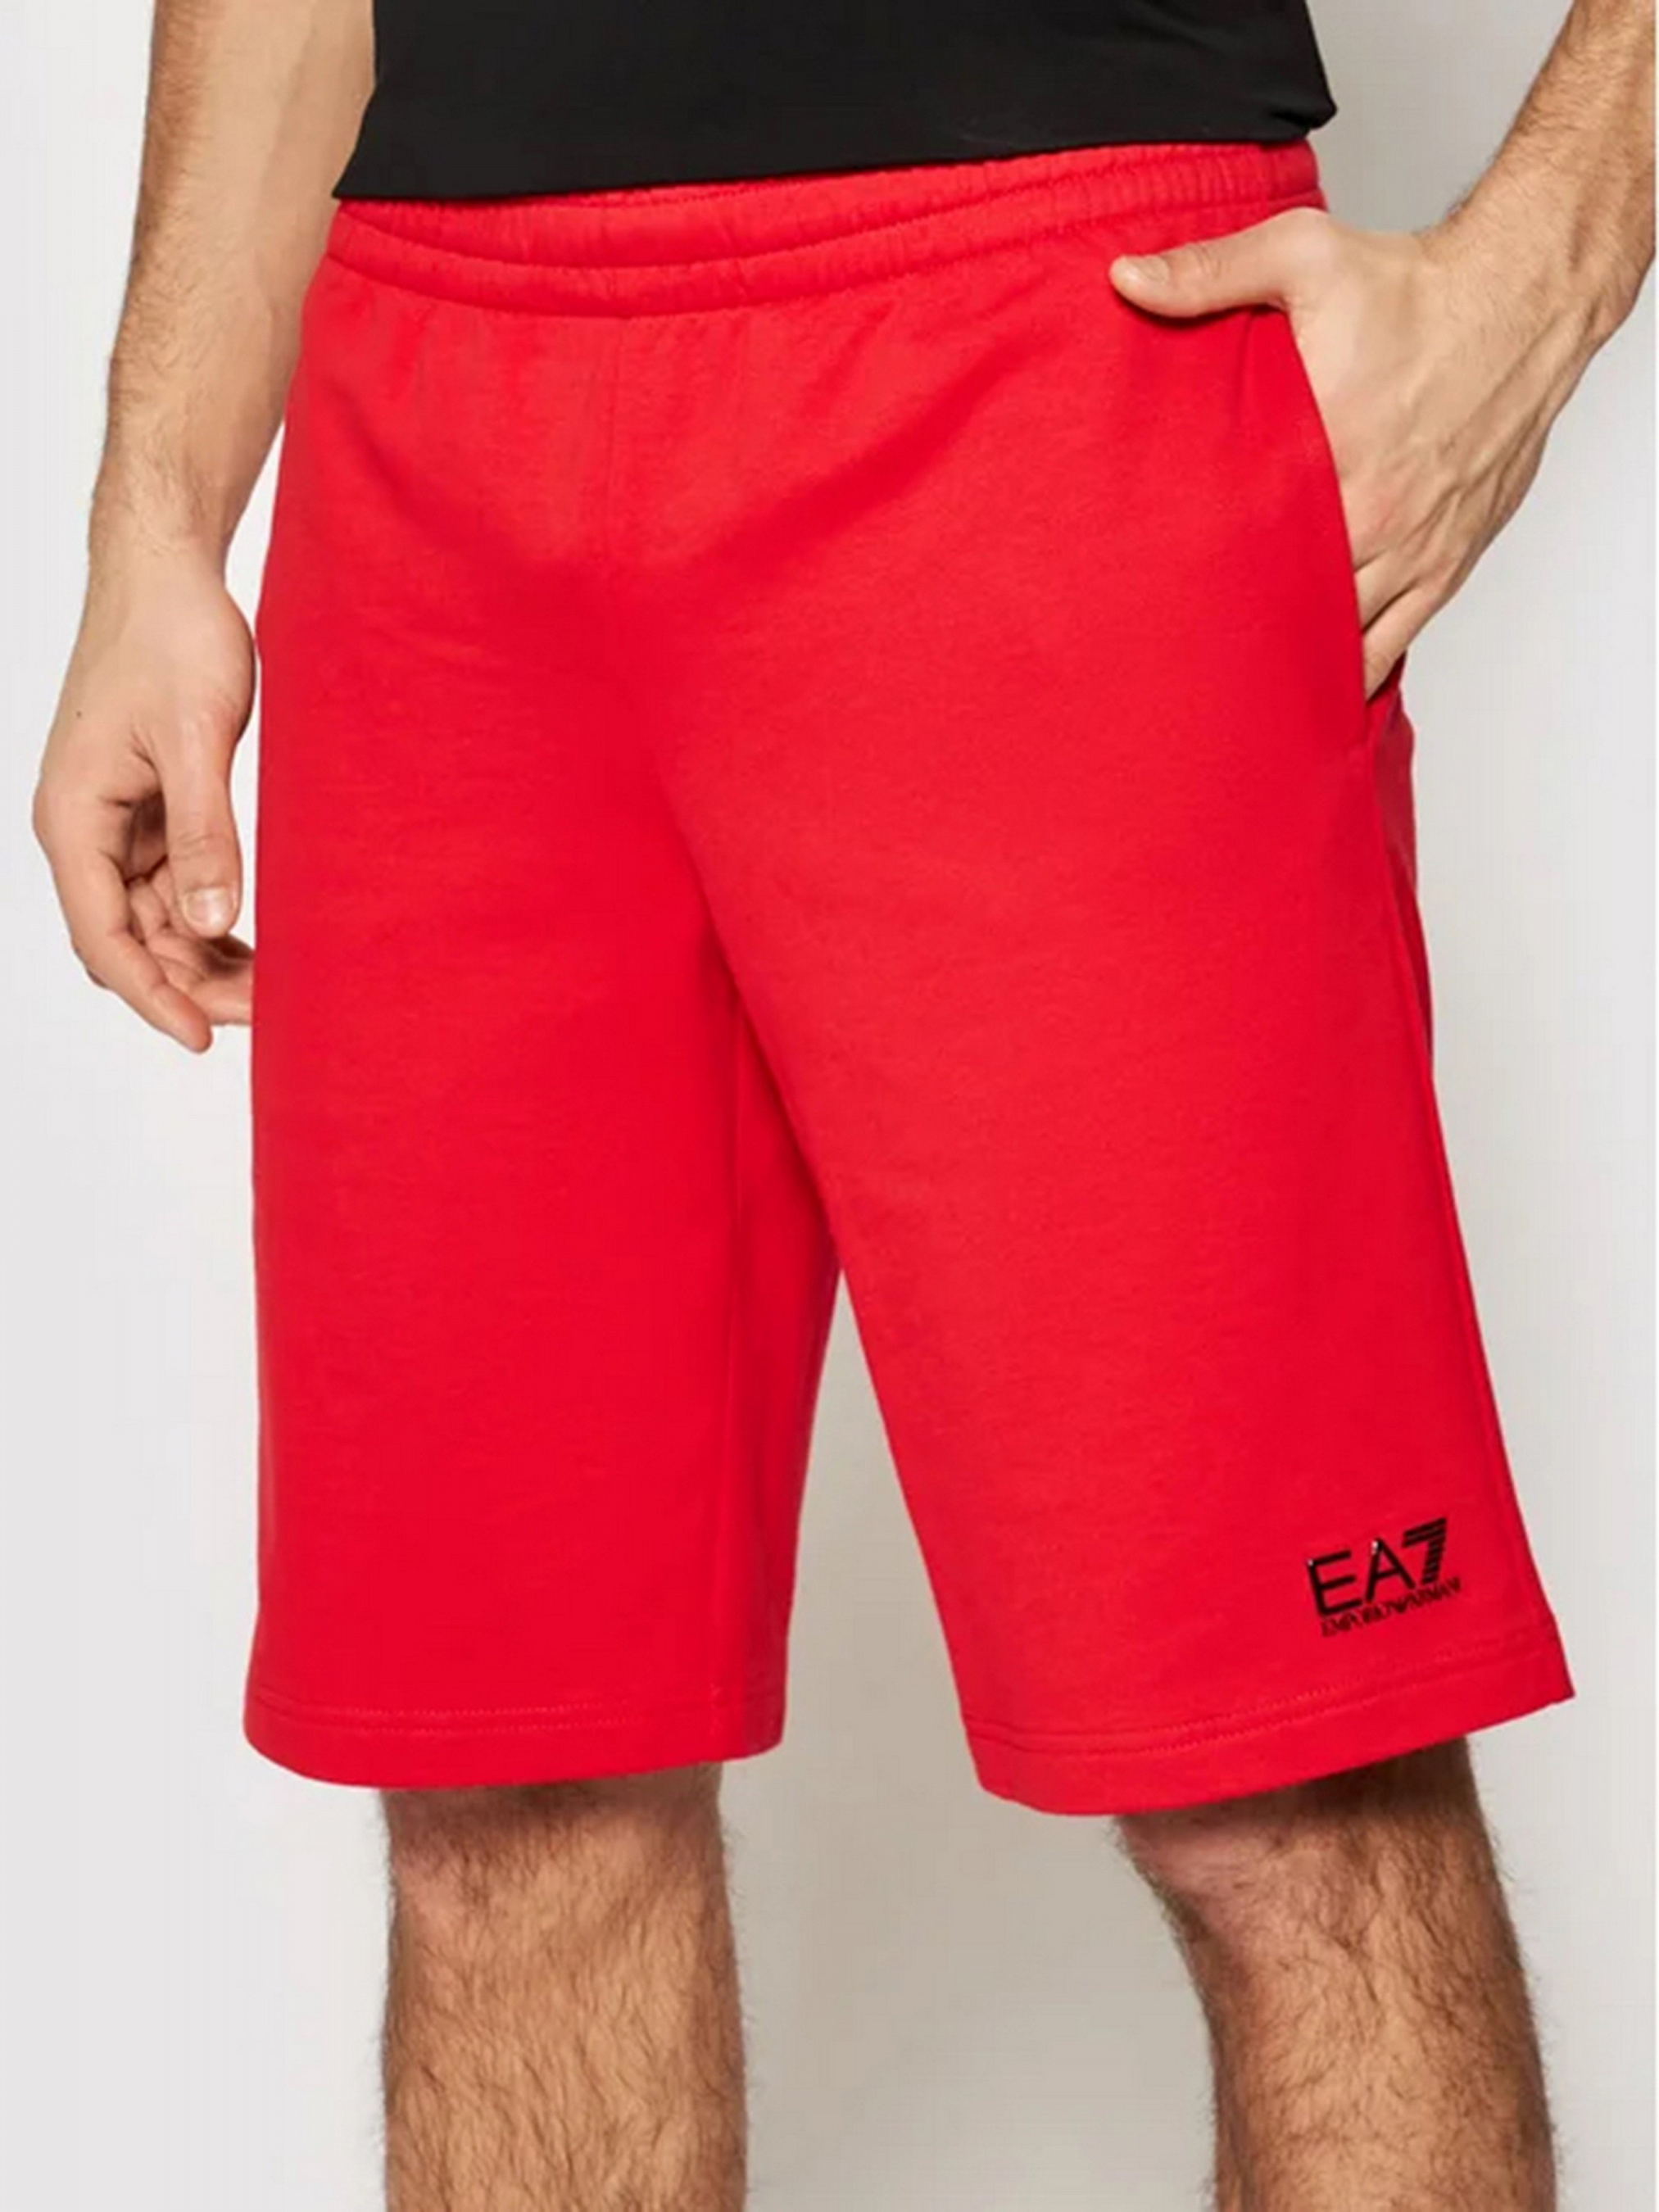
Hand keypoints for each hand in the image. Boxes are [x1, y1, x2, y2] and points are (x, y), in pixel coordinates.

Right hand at [34, 544, 254, 1049]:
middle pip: (132, 942)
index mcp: (73, 819)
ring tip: (280, 990)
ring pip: (159, 923)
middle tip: (271, 1016)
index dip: (154, 996)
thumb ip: (203, 835)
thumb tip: (210, 926)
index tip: (203, 1038)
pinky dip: (215, 921)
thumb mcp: (194, 739)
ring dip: (208, 960)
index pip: (105, 938)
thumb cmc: (171, 637)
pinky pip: (178, 889)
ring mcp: (119, 825)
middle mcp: (86, 831)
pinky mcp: (153, 811)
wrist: (168, 570)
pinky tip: (264, 946)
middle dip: (192, 985)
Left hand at [1110, 205, 1595, 695]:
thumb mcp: (1304, 256)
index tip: (1154, 598)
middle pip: (1288, 604)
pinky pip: (1395, 642)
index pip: (1246, 544)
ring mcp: (1413, 547)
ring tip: (1233, 680)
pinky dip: (1353, 670)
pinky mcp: (1448, 560)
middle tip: (1181, 652)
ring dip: (1291, 657)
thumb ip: (1209, 274)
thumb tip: (1125, 279)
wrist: (1522, 300)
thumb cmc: (1415, 285)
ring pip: (1340, 638)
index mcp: (1329, 451)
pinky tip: (1313, 688)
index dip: (1199, 580)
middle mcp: (1373, 513)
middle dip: (1237, 628)